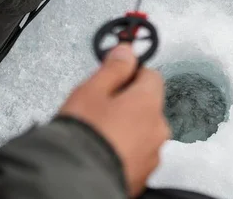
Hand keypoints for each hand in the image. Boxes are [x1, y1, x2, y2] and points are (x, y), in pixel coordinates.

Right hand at [60, 45, 169, 196]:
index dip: (131, 73)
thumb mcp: (92, 90)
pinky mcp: (143, 175)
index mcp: (149, 103)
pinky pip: (137, 153)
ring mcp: (153, 154)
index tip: (113, 76)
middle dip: (127, 102)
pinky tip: (102, 149)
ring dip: (126, 127)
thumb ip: (114, 67)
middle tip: (98, 107)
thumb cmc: (83, 135)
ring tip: (97, 132)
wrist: (75, 181)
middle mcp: (158, 128)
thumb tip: (127, 52)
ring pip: (142, 130)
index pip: (152, 75)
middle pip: (147, 104)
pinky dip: (124, 149)